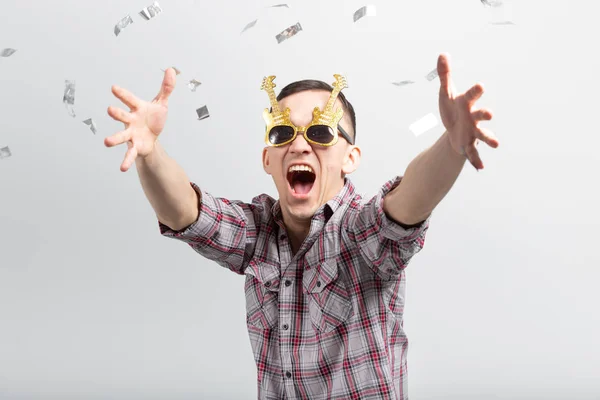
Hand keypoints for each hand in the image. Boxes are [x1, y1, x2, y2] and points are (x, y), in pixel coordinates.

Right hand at [104, 68, 176, 171]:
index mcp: (137, 108)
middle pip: (123, 116)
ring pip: (121, 136)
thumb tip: (172, 70)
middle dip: (117, 113)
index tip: (114, 88)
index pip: (130, 99)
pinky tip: (122, 168)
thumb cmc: (153, 117)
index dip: (123, 94)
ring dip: (114, 139)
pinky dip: (126, 160)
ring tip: (106, 142)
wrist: (152, 136)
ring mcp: (131, 134)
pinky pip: (130, 154)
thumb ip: (166, 88)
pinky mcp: (135, 146)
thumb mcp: (161, 103)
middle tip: (109, 110)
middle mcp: (131, 120)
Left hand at [437, 53, 498, 169]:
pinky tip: (481, 168)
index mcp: (466, 103)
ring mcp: (472, 131)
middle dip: (485, 114)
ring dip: (489, 138)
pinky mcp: (468, 144)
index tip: (481, 86)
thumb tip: (442, 54)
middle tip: (490, 114)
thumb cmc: (452, 108)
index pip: (471, 95)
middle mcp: (472, 117)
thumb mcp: (445, 93)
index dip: (476, 90)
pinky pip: (473, 152)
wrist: (453, 128)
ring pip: (482, 134)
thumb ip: (445, 75)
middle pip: (480, 114)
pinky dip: (477, 159)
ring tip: (496, 144)